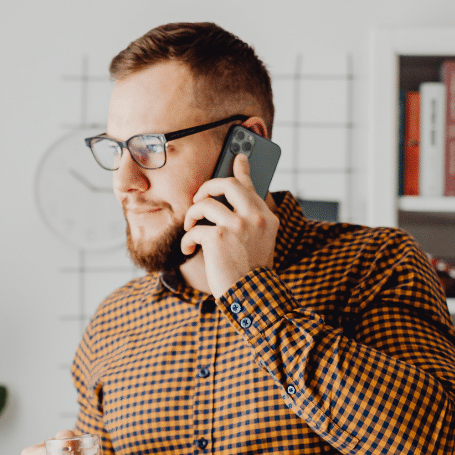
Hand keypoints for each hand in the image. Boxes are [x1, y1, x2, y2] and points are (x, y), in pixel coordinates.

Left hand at [181, 153, 278, 297]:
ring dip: (192, 215)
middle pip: (227, 184)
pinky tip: (189, 251)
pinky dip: (187, 241)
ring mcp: (238, 225)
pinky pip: (195, 230)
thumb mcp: (259, 244)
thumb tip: (231, 205)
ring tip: (190, 228)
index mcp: (267, 218)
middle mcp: (255, 217)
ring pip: (206, 203)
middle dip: (207, 187)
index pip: (251, 186)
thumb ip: (249, 222)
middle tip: (199, 199)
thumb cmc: (251, 274)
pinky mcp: (218, 238)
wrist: (253, 298)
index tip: (238, 157)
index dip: (242, 169)